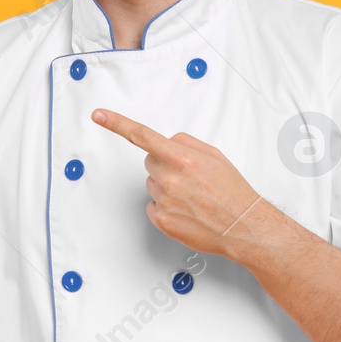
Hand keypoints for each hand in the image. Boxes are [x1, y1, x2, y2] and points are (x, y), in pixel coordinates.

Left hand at [91, 108, 266, 258]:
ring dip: (166, 186)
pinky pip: (152, 205)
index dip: (117, 124)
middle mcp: (170, 179)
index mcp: (183, 158)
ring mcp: (164, 201)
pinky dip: (164, 206)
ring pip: (152, 183)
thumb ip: (185, 144)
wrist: (242, 225)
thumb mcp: (214, 155)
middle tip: (188, 177)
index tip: (99, 115)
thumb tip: (166, 143)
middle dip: (164, 165)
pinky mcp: (161, 220)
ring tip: (192, 196)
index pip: (142, 136)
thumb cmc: (231, 191)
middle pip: (149, 162)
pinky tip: (185, 210)